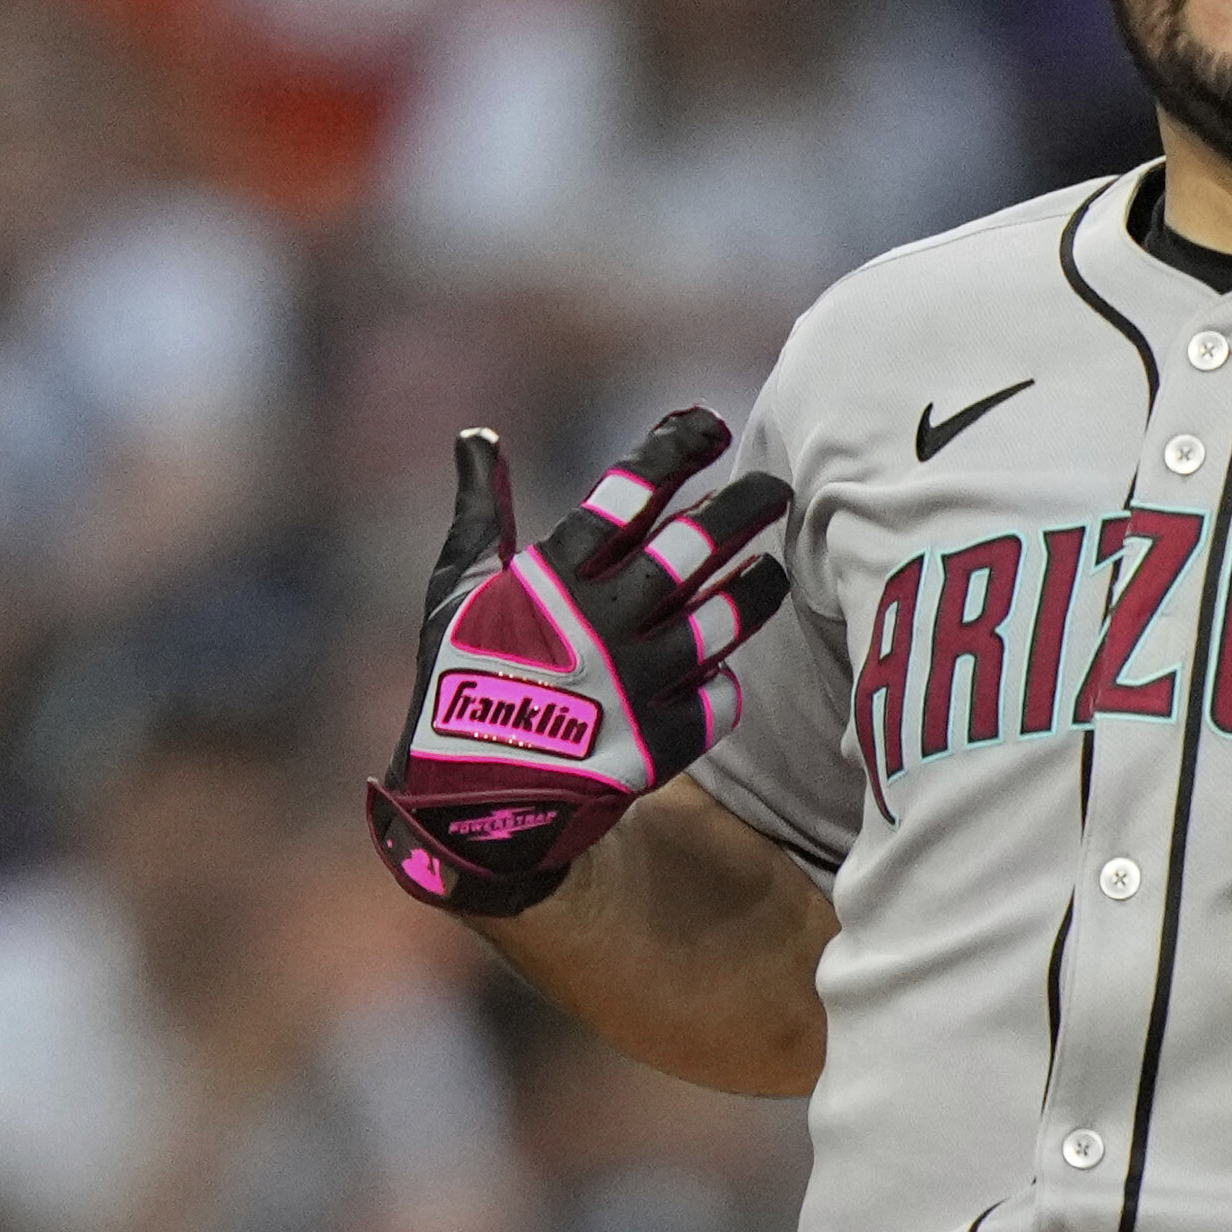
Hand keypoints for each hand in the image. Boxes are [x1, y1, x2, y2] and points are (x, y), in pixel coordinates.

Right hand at [367, 408, 790, 920]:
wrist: (470, 807)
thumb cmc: (458, 683)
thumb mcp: (457, 590)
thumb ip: (481, 510)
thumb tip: (477, 435)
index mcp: (552, 579)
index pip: (630, 493)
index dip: (676, 449)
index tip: (710, 424)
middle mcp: (602, 624)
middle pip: (694, 547)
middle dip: (743, 507)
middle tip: (774, 490)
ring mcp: (636, 685)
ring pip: (724, 620)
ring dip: (756, 588)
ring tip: (771, 569)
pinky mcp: (660, 744)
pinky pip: (720, 697)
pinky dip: (725, 676)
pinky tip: (724, 660)